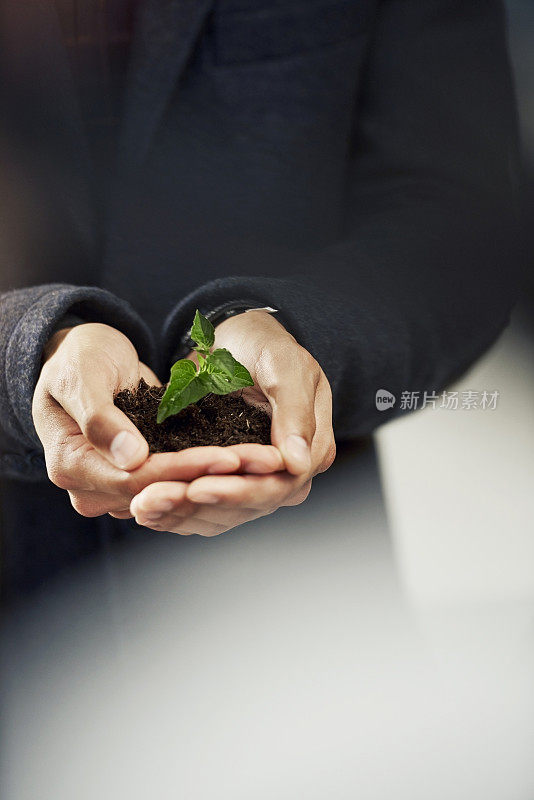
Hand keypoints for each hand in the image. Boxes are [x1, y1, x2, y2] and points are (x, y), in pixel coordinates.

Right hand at [33, 323, 283, 518]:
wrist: (80, 357)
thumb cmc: (76, 359)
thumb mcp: (80, 376)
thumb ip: (99, 417)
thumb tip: (132, 457)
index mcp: (71, 465)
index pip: (136, 479)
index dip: (184, 469)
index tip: (229, 456)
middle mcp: (95, 487)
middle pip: (163, 492)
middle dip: (216, 479)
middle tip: (266, 463)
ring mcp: (119, 484)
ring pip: (178, 491)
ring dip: (225, 480)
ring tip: (269, 464)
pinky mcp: (144, 474)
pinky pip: (182, 481)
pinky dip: (216, 473)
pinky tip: (253, 462)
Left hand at [130, 311, 335, 534]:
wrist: (235, 338)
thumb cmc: (264, 344)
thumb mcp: (284, 367)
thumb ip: (294, 412)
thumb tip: (298, 463)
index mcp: (312, 449)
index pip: (280, 485)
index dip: (240, 492)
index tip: (198, 488)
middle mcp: (289, 472)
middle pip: (250, 504)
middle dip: (204, 505)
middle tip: (157, 500)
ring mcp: (259, 478)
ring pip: (226, 512)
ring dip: (183, 514)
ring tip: (144, 507)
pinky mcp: (229, 478)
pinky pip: (207, 505)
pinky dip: (177, 510)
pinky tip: (146, 510)